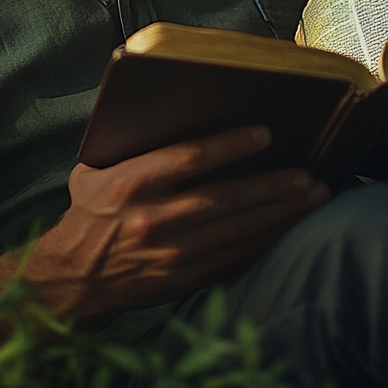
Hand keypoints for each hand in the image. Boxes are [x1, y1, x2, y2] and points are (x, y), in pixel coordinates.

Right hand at [0, 125, 329, 320]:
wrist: (73, 276)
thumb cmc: (90, 211)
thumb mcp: (94, 170)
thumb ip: (131, 147)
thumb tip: (168, 111)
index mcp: (132, 182)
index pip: (190, 158)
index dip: (231, 145)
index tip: (265, 134)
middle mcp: (154, 217)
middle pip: (226, 198)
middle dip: (272, 186)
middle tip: (309, 174)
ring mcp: (172, 251)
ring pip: (238, 229)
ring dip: (280, 213)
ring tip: (314, 197)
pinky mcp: (184, 277)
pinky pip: (234, 256)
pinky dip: (265, 241)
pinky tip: (289, 227)